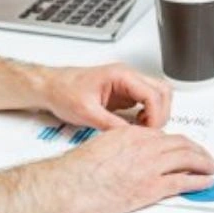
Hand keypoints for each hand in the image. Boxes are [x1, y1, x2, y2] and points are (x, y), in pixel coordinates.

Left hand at [35, 62, 172, 130]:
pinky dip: (148, 114)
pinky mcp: (124, 94)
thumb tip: (130, 137)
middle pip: (162, 91)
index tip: (149, 132)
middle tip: (150, 132)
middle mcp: (127, 77)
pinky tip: (136, 125)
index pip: (153, 93)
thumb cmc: (64, 92)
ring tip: (143, 129)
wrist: (51, 87)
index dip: (156, 115)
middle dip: (161, 114)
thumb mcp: (86, 113)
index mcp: (121, 75)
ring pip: (158, 95)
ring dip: (157, 113)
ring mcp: (127, 85)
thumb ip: (110, 125)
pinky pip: (146, 102)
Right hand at [54, 126, 213, 212]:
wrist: (71, 182)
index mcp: (134, 134)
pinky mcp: (151, 187)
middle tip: (207, 157)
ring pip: (188, 159)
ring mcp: (150, 166)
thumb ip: (124, 144)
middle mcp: (146, 147)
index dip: (180, 143)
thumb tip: (132, 152)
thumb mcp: (105, 143)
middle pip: (182, 145)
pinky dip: (199, 181)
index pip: (165, 136)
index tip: (186, 149)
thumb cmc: (80, 167)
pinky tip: (207, 182)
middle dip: (198, 151)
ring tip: (212, 167)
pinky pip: (183, 181)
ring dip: (204, 163)